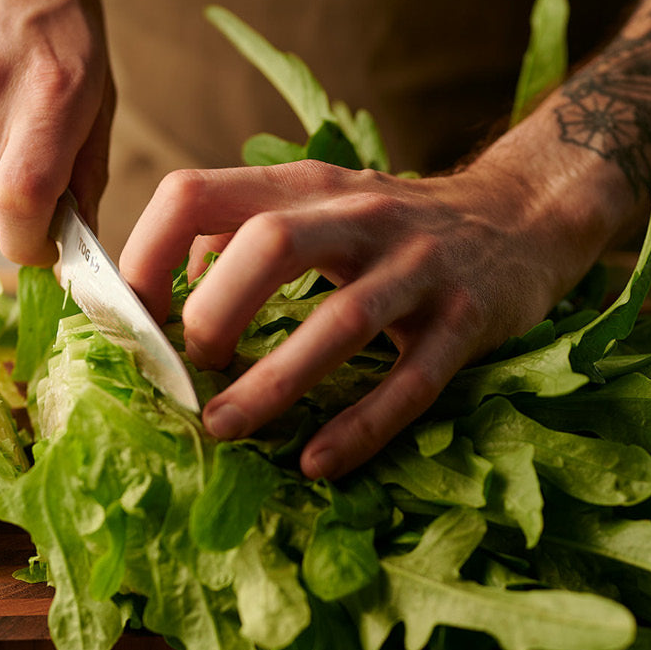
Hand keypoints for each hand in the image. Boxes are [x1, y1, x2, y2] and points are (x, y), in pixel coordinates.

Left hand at [120, 156, 613, 479]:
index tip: (129, 323)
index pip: (196, 195)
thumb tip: (170, 282)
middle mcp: (357, 216)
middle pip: (268, 246)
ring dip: (274, 382)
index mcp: (303, 187)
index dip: (145, 258)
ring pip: (341, 322)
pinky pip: (409, 382)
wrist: (521, 218)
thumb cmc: (394, 227)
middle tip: (187, 372)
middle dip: (210, 315)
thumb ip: (242, 230)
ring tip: (224, 427)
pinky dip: (361, 427)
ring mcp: (417, 268)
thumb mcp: (317, 204)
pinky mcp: (463, 322)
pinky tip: (317, 462)